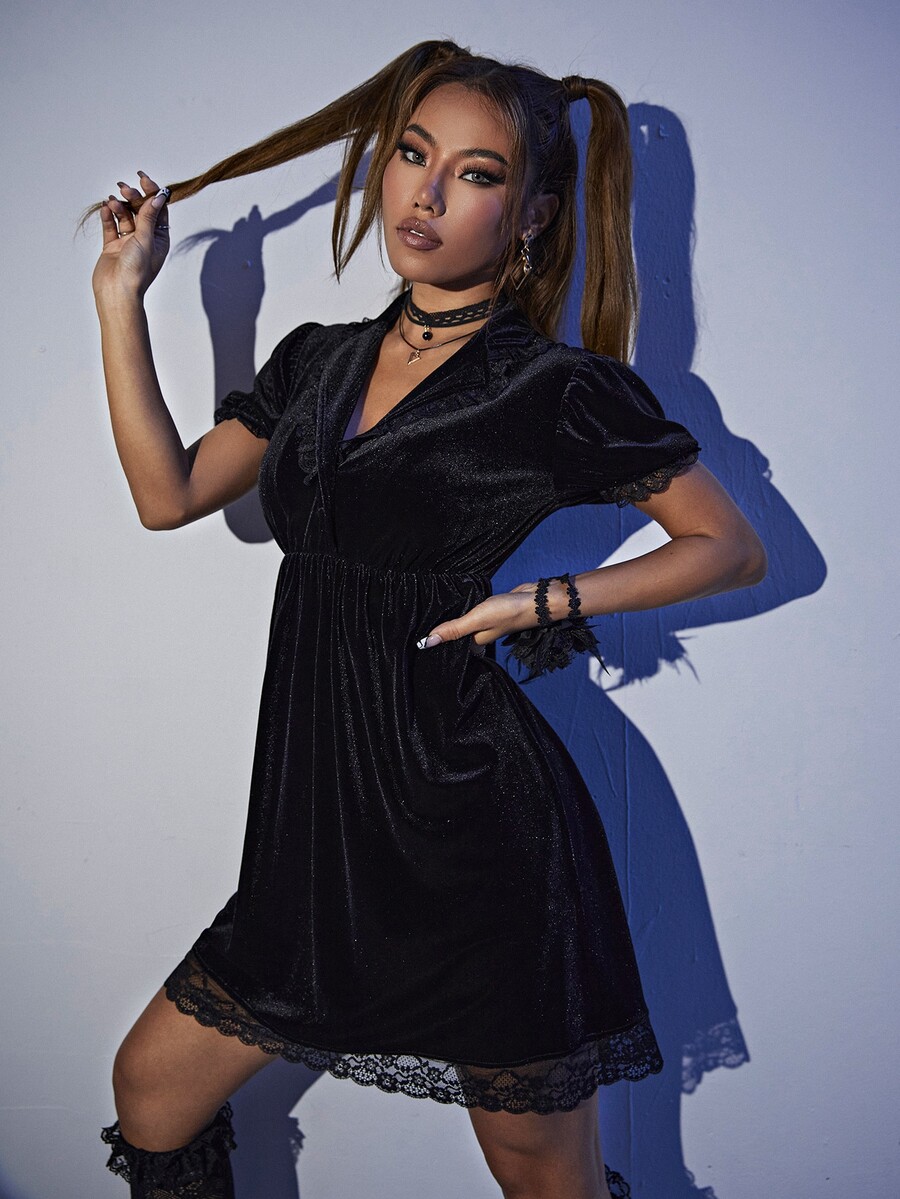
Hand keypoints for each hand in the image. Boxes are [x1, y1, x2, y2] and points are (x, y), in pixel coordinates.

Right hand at [92, 172, 170, 301]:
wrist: (117, 292)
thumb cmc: (136, 270)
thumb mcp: (146, 239)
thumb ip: (149, 216)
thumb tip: (158, 196)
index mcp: (159, 239)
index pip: (158, 210)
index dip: (152, 192)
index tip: (143, 178)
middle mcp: (145, 239)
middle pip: (140, 210)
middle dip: (133, 197)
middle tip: (124, 187)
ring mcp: (128, 242)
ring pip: (124, 216)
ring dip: (119, 206)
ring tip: (112, 200)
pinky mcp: (112, 246)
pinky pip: (110, 226)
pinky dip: (108, 216)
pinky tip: (105, 208)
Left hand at [416, 582, 556, 651]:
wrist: (537, 600)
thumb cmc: (508, 612)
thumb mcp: (477, 620)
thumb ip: (454, 629)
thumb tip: (426, 643)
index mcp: (474, 645)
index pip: (450, 649)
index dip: (436, 646)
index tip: (414, 643)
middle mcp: (478, 637)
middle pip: (455, 638)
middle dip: (441, 634)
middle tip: (415, 629)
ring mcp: (485, 625)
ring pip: (463, 626)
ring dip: (451, 623)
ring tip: (428, 618)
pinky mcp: (489, 612)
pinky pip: (471, 615)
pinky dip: (462, 612)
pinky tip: (453, 607)